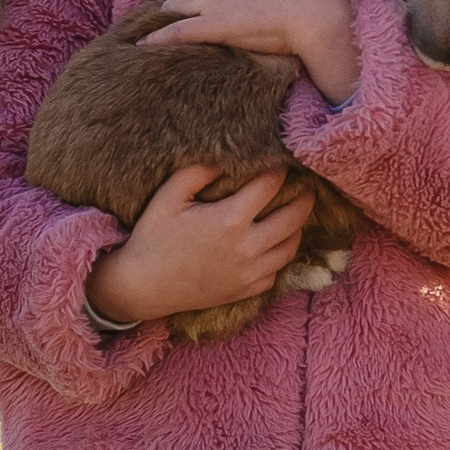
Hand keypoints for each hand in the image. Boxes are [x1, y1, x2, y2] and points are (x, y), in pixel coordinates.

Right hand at [88, 162, 310, 325]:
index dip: (280, 169)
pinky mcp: (245, 291)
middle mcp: (247, 248)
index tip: (283, 161)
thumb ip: (198, 171)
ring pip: (291, 247)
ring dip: (297, 227)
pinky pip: (276, 272)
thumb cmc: (153, 238)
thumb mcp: (168, 197)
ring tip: (296, 213)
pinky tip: (274, 244)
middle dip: (305, 197)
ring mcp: (249, 274)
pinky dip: (280, 256)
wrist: (142, 287)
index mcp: (229, 220)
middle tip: (307, 185)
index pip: (270, 186)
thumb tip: (225, 158)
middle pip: (294, 217)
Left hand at [150, 0, 360, 103]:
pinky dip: (157, 39)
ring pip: (175, 9)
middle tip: (193, 19)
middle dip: (183, 3)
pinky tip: (144, 46)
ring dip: (174, 20)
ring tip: (173, 34)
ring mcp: (210, 0)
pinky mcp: (213, 26)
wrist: (316, 10)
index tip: (200, 0)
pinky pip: (176, 32)